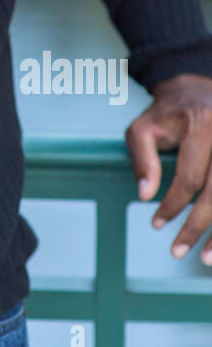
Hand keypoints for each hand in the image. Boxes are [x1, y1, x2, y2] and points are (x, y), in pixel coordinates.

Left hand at [125, 72, 211, 264]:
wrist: (197, 87)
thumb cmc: (168, 112)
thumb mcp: (143, 126)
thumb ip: (141, 159)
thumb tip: (145, 195)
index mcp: (202, 125)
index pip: (189, 177)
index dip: (173, 205)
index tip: (156, 224)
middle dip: (198, 227)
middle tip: (178, 251)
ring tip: (207, 260)